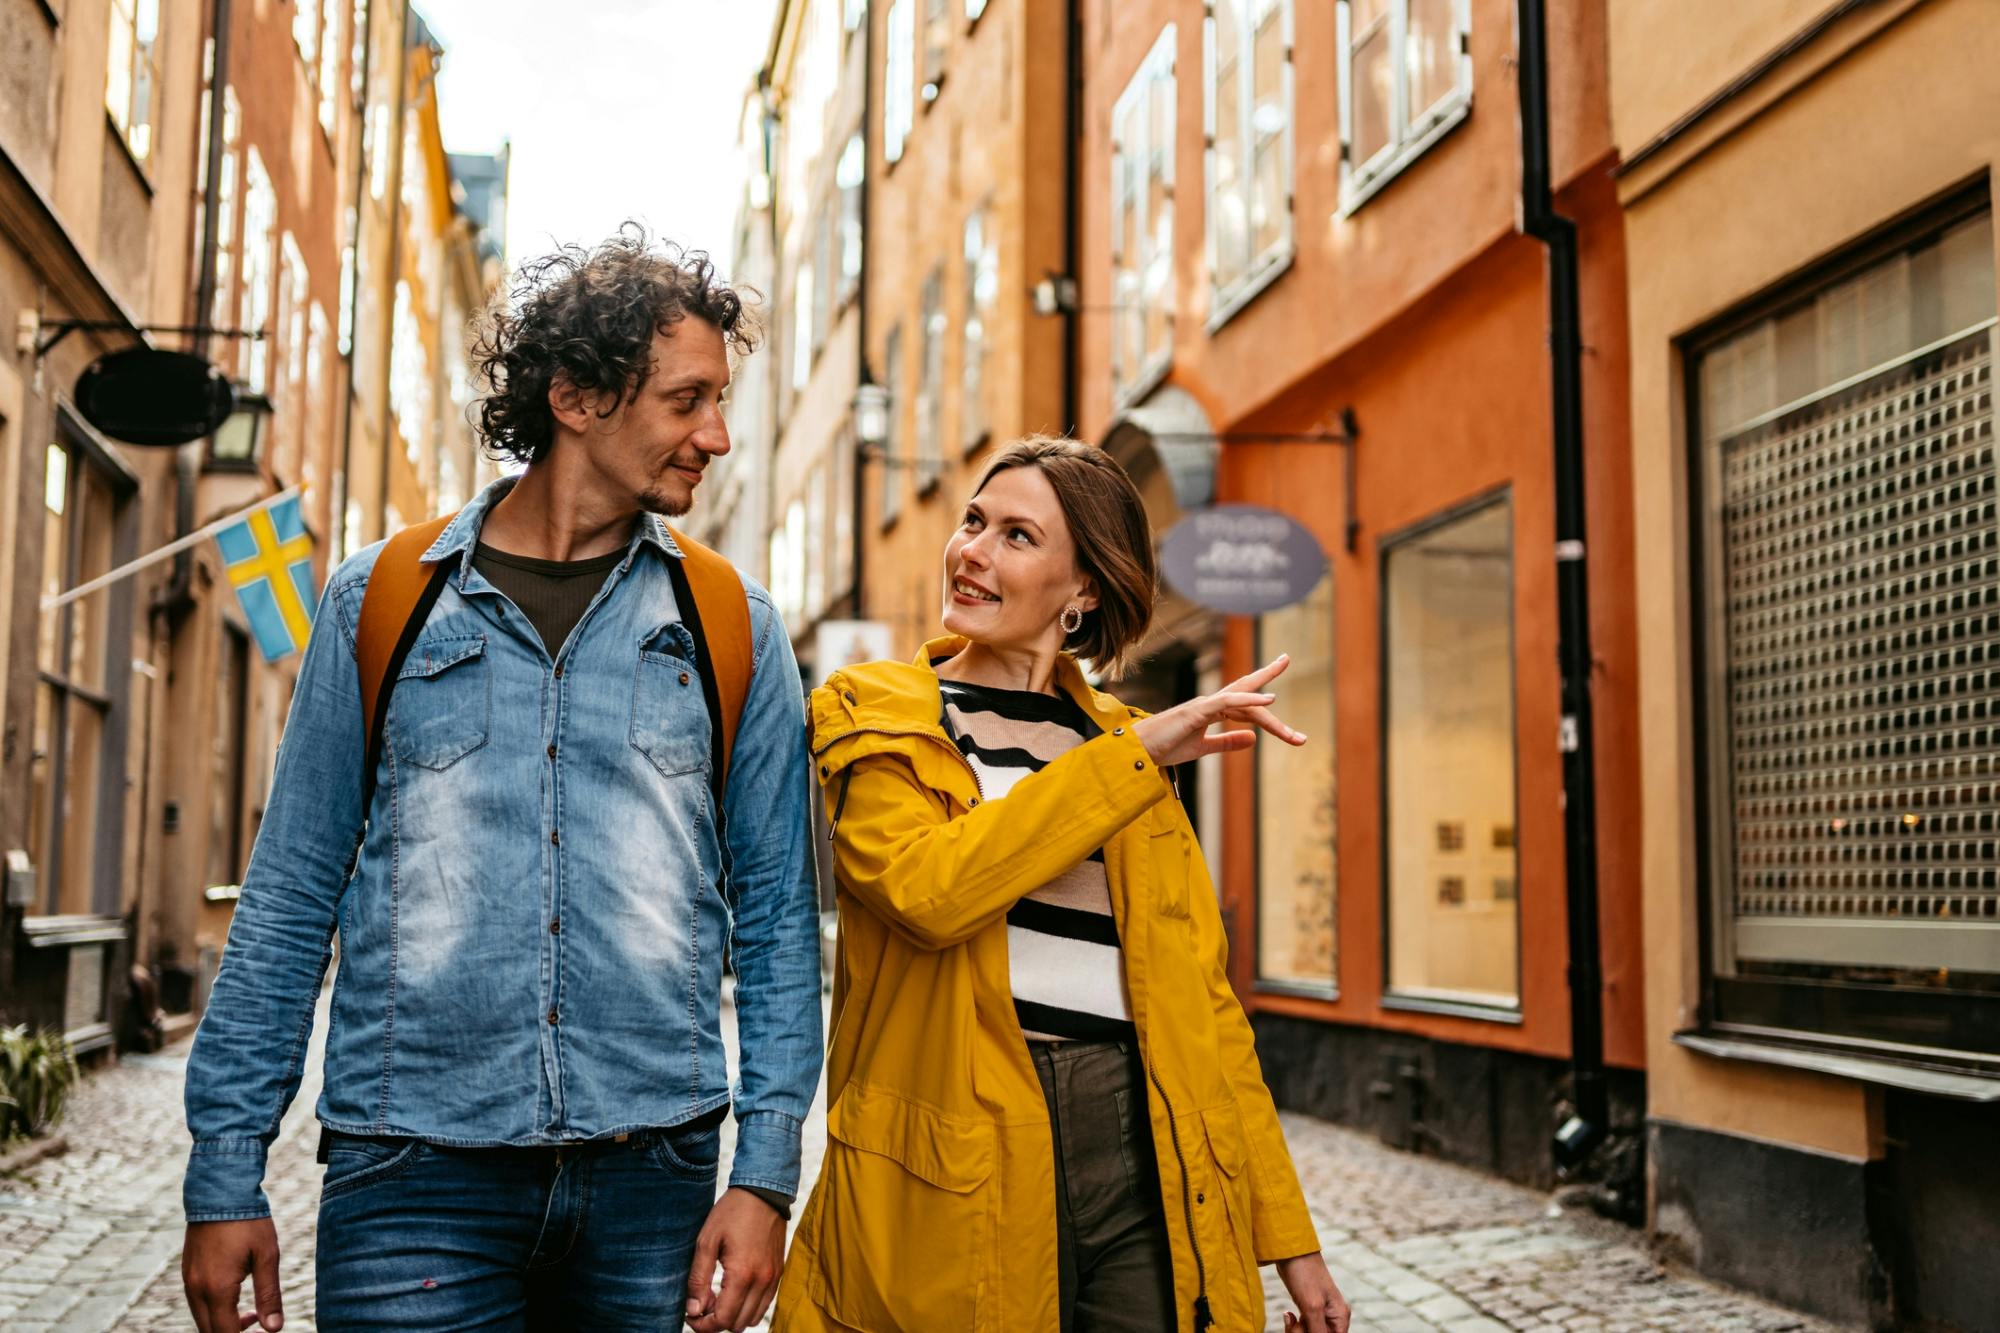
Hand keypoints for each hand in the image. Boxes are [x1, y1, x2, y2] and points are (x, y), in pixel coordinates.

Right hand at [182, 1217, 283, 1332]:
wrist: (219, 1192)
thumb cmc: (248, 1222)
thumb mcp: (267, 1256)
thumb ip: (269, 1295)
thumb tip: (274, 1328)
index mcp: (217, 1289)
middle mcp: (197, 1290)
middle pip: (210, 1331)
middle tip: (259, 1326)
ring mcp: (189, 1281)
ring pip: (202, 1319)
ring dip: (224, 1324)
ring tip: (252, 1314)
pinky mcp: (188, 1273)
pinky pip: (198, 1304)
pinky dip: (215, 1310)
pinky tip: (236, 1298)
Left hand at [685, 1187, 786, 1331]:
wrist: (763, 1192)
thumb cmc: (732, 1213)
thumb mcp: (706, 1242)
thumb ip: (698, 1279)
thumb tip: (694, 1309)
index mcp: (742, 1275)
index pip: (722, 1320)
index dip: (703, 1325)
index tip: (691, 1315)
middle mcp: (762, 1281)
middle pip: (737, 1324)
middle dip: (716, 1321)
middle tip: (703, 1302)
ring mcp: (773, 1278)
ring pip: (752, 1318)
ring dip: (733, 1315)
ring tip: (719, 1296)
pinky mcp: (779, 1272)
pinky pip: (764, 1304)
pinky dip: (748, 1306)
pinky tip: (735, 1289)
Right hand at [1130, 655, 1306, 769]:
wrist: (1138, 751)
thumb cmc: (1164, 747)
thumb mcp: (1203, 748)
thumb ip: (1228, 742)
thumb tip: (1255, 738)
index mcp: (1211, 711)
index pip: (1242, 701)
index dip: (1261, 695)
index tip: (1279, 687)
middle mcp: (1210, 703)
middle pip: (1244, 688)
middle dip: (1266, 672)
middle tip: (1286, 659)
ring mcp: (1203, 705)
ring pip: (1241, 699)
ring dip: (1266, 702)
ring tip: (1287, 709)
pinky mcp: (1197, 711)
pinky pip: (1227, 702)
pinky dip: (1249, 699)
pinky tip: (1269, 701)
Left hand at [1277, 1251, 1350, 1332]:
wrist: (1289, 1251)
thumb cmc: (1304, 1274)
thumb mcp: (1312, 1307)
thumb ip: (1318, 1331)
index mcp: (1340, 1317)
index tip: (1307, 1327)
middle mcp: (1333, 1317)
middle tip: (1295, 1322)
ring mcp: (1320, 1313)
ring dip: (1297, 1331)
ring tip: (1290, 1316)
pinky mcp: (1308, 1309)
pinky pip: (1302, 1327)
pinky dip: (1294, 1326)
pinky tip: (1288, 1315)